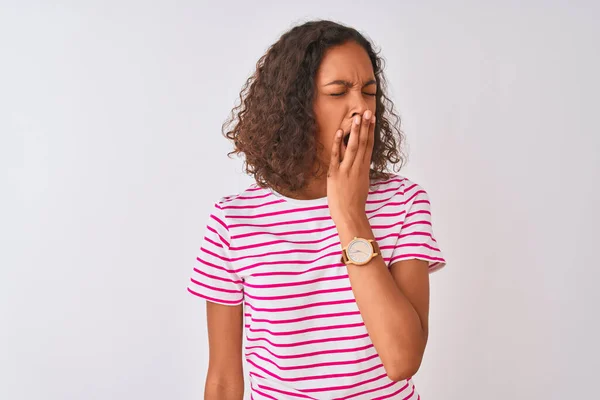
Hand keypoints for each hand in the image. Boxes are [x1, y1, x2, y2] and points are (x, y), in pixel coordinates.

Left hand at [327, 109, 374, 226]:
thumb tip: (361, 165)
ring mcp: (347, 170)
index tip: (372, 120)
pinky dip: (339, 144)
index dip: (370, 132)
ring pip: (353, 147)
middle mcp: (357, 167)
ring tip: (357, 117)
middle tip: (367, 112)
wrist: (350, 215)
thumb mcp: (362, 185)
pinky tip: (340, 132)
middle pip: (363, 143)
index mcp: (364, 169)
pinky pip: (337, 156)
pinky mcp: (336, 174)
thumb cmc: (355, 204)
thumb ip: (361, 173)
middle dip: (365, 127)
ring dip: (355, 131)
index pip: (369, 146)